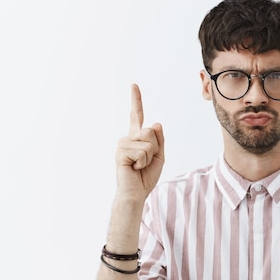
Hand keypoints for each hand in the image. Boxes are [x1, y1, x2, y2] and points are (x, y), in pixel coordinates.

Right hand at [114, 83, 164, 202]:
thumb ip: (159, 140)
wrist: (136, 193)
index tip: (134, 85)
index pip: (137, 115)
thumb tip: (155, 123)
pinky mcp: (120, 152)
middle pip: (150, 131)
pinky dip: (143, 162)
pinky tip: (134, 168)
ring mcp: (122, 144)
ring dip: (149, 157)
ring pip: (147, 141)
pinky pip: (142, 151)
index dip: (136, 100)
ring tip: (138, 166)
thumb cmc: (145, 176)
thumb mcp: (159, 156)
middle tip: (144, 162)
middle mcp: (127, 137)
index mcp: (136, 137)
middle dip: (154, 148)